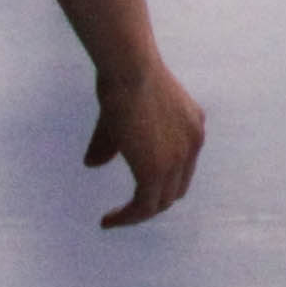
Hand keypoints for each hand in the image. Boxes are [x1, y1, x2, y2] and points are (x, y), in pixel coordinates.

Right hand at [85, 54, 205, 228]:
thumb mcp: (119, 113)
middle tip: (125, 210)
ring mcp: (179, 157)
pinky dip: (127, 218)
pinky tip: (107, 220)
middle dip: (150, 201)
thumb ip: (109, 143)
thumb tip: (92, 164)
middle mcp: (193, 142)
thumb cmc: (121, 77)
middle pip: (175, 188)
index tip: (136, 190)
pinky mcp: (158, 170)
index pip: (181, 166)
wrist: (129, 66)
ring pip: (160, 202)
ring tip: (113, 219)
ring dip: (136, 215)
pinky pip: (144, 206)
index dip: (160, 182)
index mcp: (192, 124)